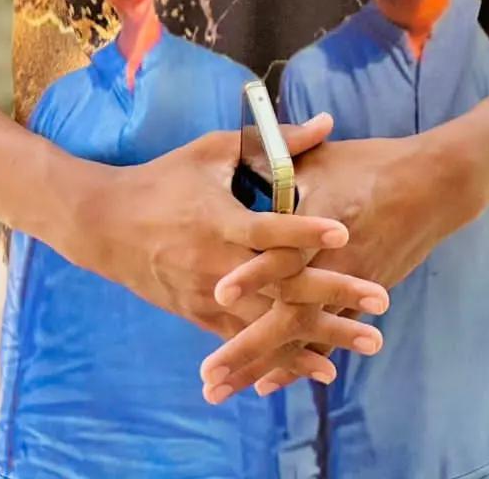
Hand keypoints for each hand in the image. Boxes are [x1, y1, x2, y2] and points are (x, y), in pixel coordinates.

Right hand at [54, 112, 389, 387]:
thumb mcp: (213, 151)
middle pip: (281, 286)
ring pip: (269, 324)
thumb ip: (271, 141)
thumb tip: (327, 123)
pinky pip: (246, 342)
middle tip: (382, 303)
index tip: (344, 231)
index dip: (305, 231)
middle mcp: (217, 264)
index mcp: (220, 219)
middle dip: (333, 296)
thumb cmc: (165, 178)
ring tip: (366, 341)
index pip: (268, 229)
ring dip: (319, 335)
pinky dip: (283, 356)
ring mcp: (208, 296)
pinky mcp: (200, 316)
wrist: (106, 226)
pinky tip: (319, 366)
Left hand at [201, 132, 473, 399]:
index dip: (254, 272)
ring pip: (303, 336)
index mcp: (321, 220)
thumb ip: (275, 166)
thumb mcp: (319, 159)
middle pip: (288, 312)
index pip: (284, 252)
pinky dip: (297, 363)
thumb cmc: (369, 164)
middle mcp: (335, 262)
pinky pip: (326, 340)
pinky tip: (268, 384)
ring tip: (222, 390)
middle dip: (247, 346)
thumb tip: (233, 168)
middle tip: (208, 376)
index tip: (220, 294)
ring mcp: (350, 286)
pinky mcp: (361, 300)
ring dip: (262, 364)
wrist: (431, 185)